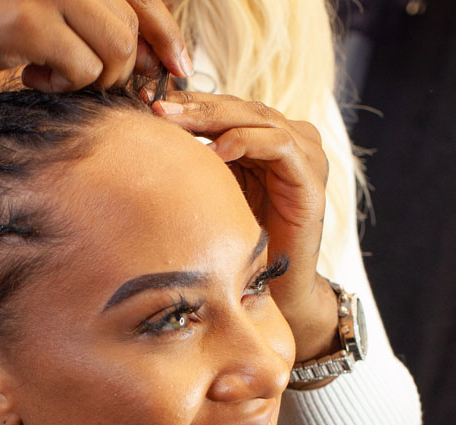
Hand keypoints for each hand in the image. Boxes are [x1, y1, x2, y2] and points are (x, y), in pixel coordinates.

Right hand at [0, 0, 192, 89]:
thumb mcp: (47, 6)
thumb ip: (93, 16)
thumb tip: (151, 56)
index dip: (168, 34)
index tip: (179, 68)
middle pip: (131, 30)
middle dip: (116, 69)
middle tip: (76, 78)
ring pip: (116, 49)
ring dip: (94, 79)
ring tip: (54, 76)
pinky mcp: (29, 20)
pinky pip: (82, 69)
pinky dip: (66, 86)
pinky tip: (32, 77)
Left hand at [152, 92, 338, 363]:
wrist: (278, 289)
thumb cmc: (243, 246)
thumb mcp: (214, 195)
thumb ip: (196, 165)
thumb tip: (144, 143)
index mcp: (265, 137)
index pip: (225, 108)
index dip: (188, 102)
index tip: (146, 102)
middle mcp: (288, 138)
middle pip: (238, 106)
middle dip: (194, 106)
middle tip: (155, 106)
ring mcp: (305, 153)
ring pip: (256, 117)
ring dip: (212, 118)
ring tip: (175, 121)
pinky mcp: (311, 176)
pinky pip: (278, 145)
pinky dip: (245, 142)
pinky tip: (215, 152)